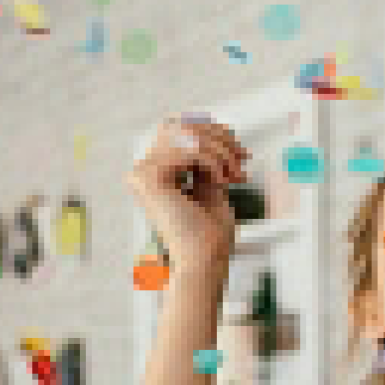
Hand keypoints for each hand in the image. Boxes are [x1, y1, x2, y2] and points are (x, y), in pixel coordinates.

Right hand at [128, 115, 244, 272]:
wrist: (204, 259)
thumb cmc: (210, 232)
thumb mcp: (211, 184)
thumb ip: (207, 158)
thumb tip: (213, 130)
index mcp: (154, 173)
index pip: (178, 130)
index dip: (212, 131)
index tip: (240, 150)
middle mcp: (142, 171)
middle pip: (181, 125)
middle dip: (219, 137)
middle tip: (242, 157)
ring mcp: (142, 173)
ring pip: (188, 134)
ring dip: (221, 150)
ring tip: (235, 172)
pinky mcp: (149, 178)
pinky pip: (189, 149)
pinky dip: (214, 160)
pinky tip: (222, 179)